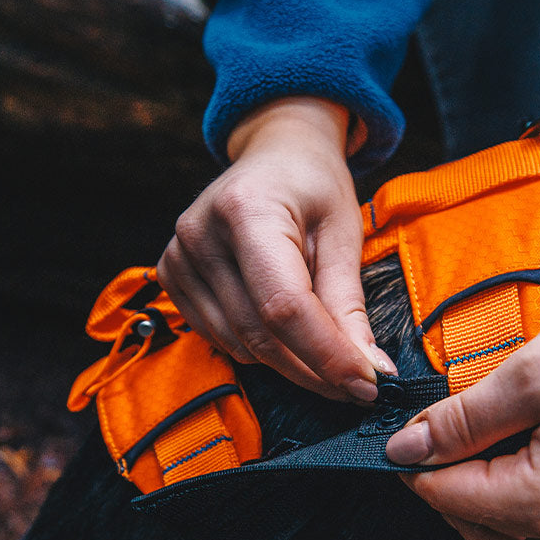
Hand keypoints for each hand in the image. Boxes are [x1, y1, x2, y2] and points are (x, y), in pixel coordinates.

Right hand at [158, 97, 394, 400]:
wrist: (274, 154)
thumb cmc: (314, 186)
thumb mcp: (344, 232)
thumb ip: (349, 303)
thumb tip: (368, 369)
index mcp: (248, 209)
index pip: (284, 306)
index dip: (326, 354)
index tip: (366, 385)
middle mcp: (200, 233)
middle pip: (260, 334)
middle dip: (315, 369)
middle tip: (359, 384)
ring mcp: (178, 256)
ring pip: (240, 346)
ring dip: (291, 365)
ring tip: (330, 355)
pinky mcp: (170, 275)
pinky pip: (221, 338)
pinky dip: (261, 351)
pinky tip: (289, 335)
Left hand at [387, 144, 539, 539]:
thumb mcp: (536, 372)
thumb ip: (465, 419)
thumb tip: (409, 448)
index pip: (452, 498)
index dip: (415, 465)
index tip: (399, 438)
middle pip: (488, 537)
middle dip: (450, 499)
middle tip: (432, 453)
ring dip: (493, 526)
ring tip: (478, 476)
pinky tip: (538, 491)